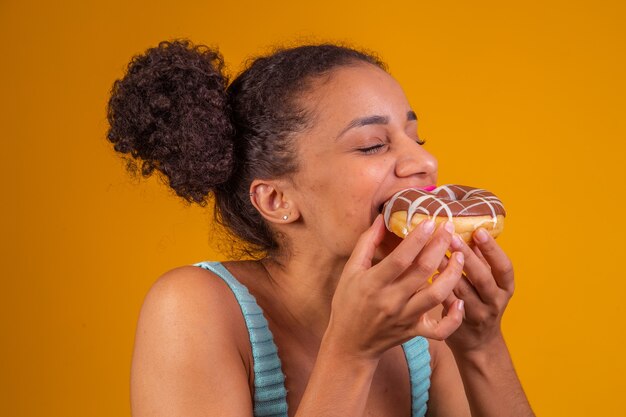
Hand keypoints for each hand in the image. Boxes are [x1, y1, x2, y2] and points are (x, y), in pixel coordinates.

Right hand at [325, 215, 465, 360]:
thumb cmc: (348, 303)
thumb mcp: (350, 271)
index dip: (417, 239)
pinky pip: (440, 329)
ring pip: (436, 296)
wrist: (350, 344)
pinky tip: (460, 301)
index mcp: (373, 284)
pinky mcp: (414, 332)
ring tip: (460, 256)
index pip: (400, 258)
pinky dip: (453, 318)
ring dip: (452, 274)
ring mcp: (405, 318)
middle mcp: (391, 301)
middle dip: (439, 247)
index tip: (430, 222)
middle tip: (449, 228)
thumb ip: (366, 244)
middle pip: (422, 271)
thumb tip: (382, 219)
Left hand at [438, 227, 514, 354]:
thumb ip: (480, 260)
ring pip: (463, 292)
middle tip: (452, 238)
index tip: (479, 231)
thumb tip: (470, 227)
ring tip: (436, 253)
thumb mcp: (488, 282)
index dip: (492, 249)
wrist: (479, 344)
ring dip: (448, 271)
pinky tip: (430, 277)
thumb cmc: (481, 302)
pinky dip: (439, 290)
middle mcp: (495, 301)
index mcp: (505, 287)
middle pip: (483, 278)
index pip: (504, 267)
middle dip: (467, 257)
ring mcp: (478, 315)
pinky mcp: (459, 326)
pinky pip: (448, 306)